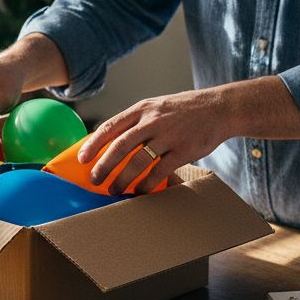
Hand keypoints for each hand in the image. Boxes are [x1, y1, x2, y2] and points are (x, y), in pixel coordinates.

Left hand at [79, 88, 240, 194]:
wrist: (218, 108)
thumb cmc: (183, 110)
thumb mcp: (156, 107)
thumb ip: (136, 122)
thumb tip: (111, 143)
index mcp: (142, 109)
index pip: (111, 127)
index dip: (94, 144)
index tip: (82, 158)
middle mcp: (153, 121)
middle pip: (120, 146)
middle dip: (104, 165)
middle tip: (95, 180)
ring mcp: (168, 135)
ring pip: (138, 161)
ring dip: (123, 178)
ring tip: (114, 190)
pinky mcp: (183, 150)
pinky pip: (159, 171)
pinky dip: (146, 183)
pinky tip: (139, 192)